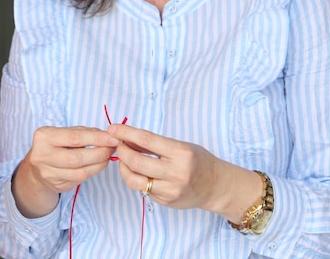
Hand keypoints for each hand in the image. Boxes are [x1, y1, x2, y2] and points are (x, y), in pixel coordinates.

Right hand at [13, 126, 114, 217]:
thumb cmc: (55, 145)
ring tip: (107, 157)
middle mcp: (42, 155)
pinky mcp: (56, 185)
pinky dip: (92, 171)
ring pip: (80, 172)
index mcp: (44, 137)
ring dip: (99, 165)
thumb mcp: (63, 133)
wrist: (36, 167)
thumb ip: (83, 133)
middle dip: (99, 153)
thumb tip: (107, 136)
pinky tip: (97, 165)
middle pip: (77, 158)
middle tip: (112, 149)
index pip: (74, 137)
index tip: (113, 138)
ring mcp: (47, 173)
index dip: (96, 139)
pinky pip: (80, 180)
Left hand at [107, 124, 259, 219]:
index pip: (146, 140)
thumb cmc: (198, 161)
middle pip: (136, 161)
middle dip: (121, 151)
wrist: (216, 187)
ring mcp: (170, 190)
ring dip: (123, 167)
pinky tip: (139, 171)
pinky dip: (135, 178)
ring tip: (125, 159)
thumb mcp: (180, 146)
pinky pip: (142, 189)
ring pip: (134, 179)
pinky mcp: (166, 202)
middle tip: (117, 144)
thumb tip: (127, 138)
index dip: (126, 133)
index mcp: (181, 153)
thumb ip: (155, 144)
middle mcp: (176, 173)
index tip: (112, 128)